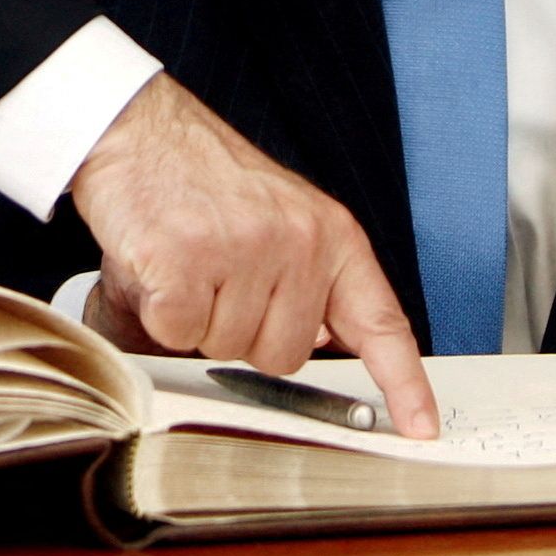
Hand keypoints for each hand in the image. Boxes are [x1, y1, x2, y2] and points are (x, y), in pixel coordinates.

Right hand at [66, 74, 439, 438]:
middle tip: (217, 277)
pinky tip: (160, 266)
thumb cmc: (200, 177)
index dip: (403, 382)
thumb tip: (321, 342)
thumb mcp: (278, 217)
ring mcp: (243, 251)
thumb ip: (306, 282)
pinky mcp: (186, 263)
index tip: (419, 426)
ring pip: (228, 349)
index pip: (379, 321)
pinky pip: (179, 335)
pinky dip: (160, 314)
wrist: (136, 129)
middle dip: (244, 333)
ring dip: (198, 322)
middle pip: (285, 356)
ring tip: (187, 261)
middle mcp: (297, 241)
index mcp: (329, 233)